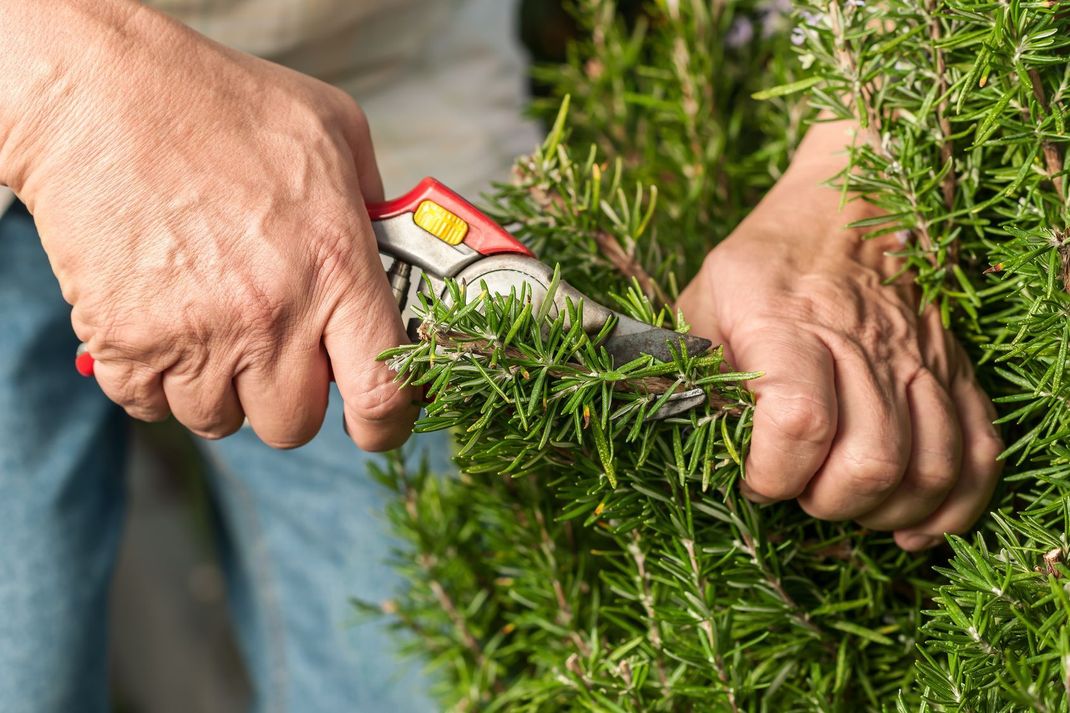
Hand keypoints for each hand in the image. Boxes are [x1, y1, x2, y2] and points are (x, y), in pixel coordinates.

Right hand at [1, 3, 416, 449]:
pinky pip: (151, 407)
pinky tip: (164, 322)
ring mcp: (195, 337)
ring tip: (212, 321)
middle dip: (290, 395)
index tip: (378, 421)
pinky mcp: (126, 343)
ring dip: (219, 387)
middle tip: (275, 346)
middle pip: (294, 425)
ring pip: (220, 420)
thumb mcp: (335, 133)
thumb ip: (376, 206)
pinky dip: (157, 379)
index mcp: (336, 269)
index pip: (382, 396)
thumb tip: (395, 255)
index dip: (386, 424)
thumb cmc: (221, 104)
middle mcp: (271, 316)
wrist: (100, 94)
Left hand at [677, 124, 1002, 550]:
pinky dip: (955, 505)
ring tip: (848, 503)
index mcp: (785, 325)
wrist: (855, 197)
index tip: (753, 475)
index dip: (772, 473)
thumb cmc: (766, 260)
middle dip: (828, 501)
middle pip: (871, 461)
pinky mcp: (954, 369)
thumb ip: (689, 370)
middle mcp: (861, 344)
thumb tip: (683, 439)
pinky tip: (913, 524)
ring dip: (886, 510)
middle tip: (801, 488)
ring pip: (928, 467)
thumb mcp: (704, 299)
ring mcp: (919, 358)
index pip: (798, 423)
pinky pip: (979, 452)